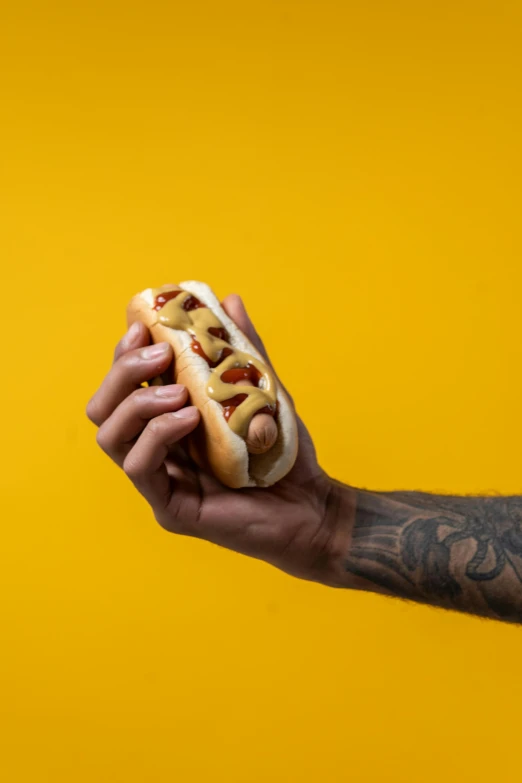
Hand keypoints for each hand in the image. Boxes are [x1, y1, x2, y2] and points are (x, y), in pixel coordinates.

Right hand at [87, 295, 353, 584]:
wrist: (313, 504)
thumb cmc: (285, 453)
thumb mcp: (262, 391)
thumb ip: (242, 350)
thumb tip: (229, 300)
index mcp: (166, 423)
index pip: (123, 386)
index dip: (124, 353)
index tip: (143, 325)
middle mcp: (154, 450)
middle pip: (103, 408)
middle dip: (123, 372)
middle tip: (160, 355)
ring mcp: (159, 482)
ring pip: (110, 436)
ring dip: (138, 402)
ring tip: (180, 393)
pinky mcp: (170, 509)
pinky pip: (140, 468)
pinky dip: (157, 435)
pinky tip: (189, 419)